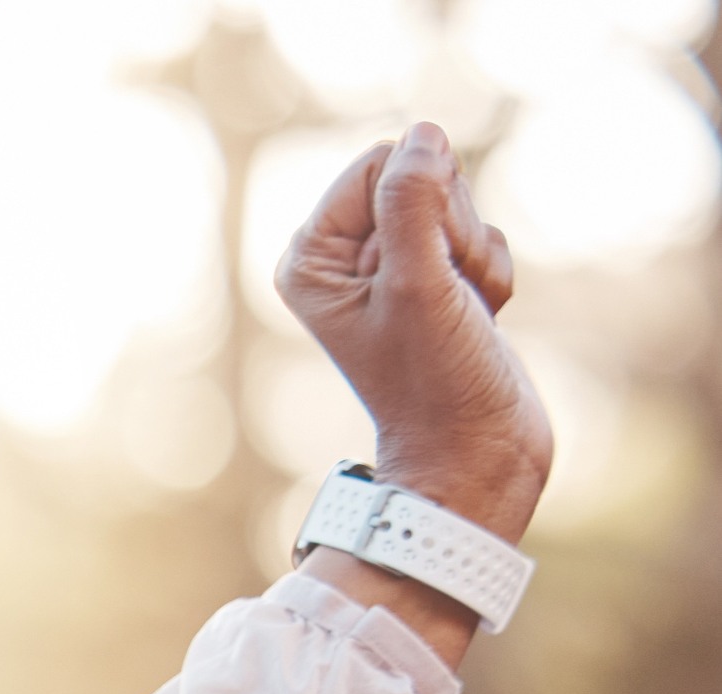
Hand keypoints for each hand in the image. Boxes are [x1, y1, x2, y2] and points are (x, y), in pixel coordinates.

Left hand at [276, 121, 552, 544]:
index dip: (422, 204)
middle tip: (445, 298)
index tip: (423, 270)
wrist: (475, 448)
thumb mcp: (419, 283)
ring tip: (461, 316)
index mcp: (311, 257)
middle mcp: (342, 260)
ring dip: (476, 259)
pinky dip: (491, 276)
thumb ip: (414, 203)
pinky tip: (477, 321)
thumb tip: (421, 135)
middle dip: (453, 233)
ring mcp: (391, 270)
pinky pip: (482, 240)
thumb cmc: (435, 380)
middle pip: (424, 180)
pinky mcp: (435, 282)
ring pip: (460, 208)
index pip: (381, 163)